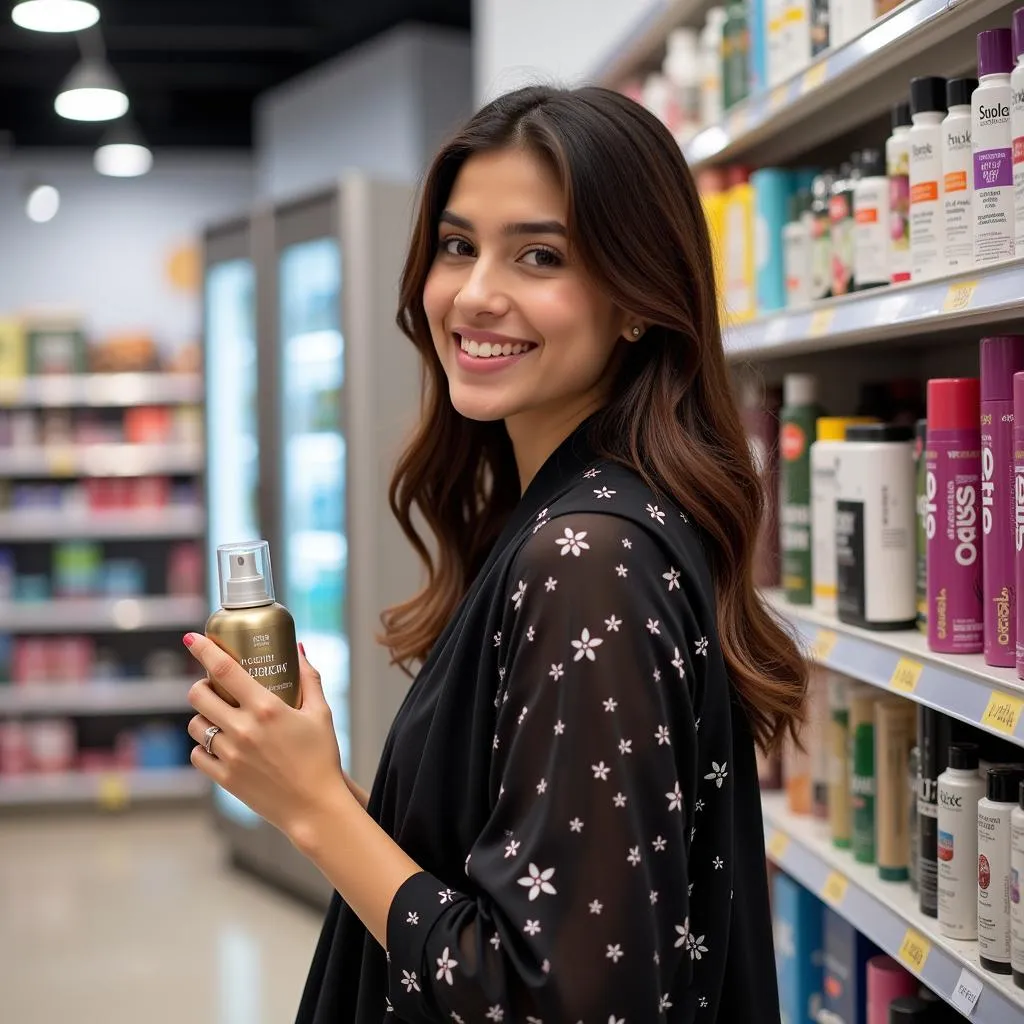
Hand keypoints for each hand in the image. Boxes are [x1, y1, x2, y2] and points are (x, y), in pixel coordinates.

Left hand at [185, 633, 349, 842]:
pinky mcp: (224, 779)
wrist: (315, 807)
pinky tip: (220, 745)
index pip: (223, 669)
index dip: (203, 649)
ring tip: (220, 719)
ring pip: (196, 725)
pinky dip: (205, 747)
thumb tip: (299, 649)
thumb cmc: (321, 758)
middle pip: (198, 695)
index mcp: (266, 708)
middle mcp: (243, 729)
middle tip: (214, 688)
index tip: (191, 637)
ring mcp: (230, 755)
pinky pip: (199, 755)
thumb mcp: (321, 713)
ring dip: (204, 717)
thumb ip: (309, 678)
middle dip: (200, 686)